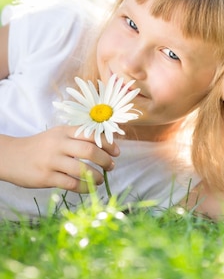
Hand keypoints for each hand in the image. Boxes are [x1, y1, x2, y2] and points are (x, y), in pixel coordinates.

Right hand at [0, 126, 119, 192]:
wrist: (9, 156)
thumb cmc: (40, 146)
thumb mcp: (57, 135)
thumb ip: (78, 137)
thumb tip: (107, 146)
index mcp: (64, 132)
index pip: (92, 134)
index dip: (108, 143)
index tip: (116, 152)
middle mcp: (58, 144)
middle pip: (90, 151)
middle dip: (105, 160)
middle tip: (111, 166)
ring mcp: (51, 161)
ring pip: (82, 169)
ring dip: (97, 176)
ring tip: (100, 179)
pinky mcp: (45, 177)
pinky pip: (71, 184)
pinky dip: (84, 187)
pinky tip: (89, 188)